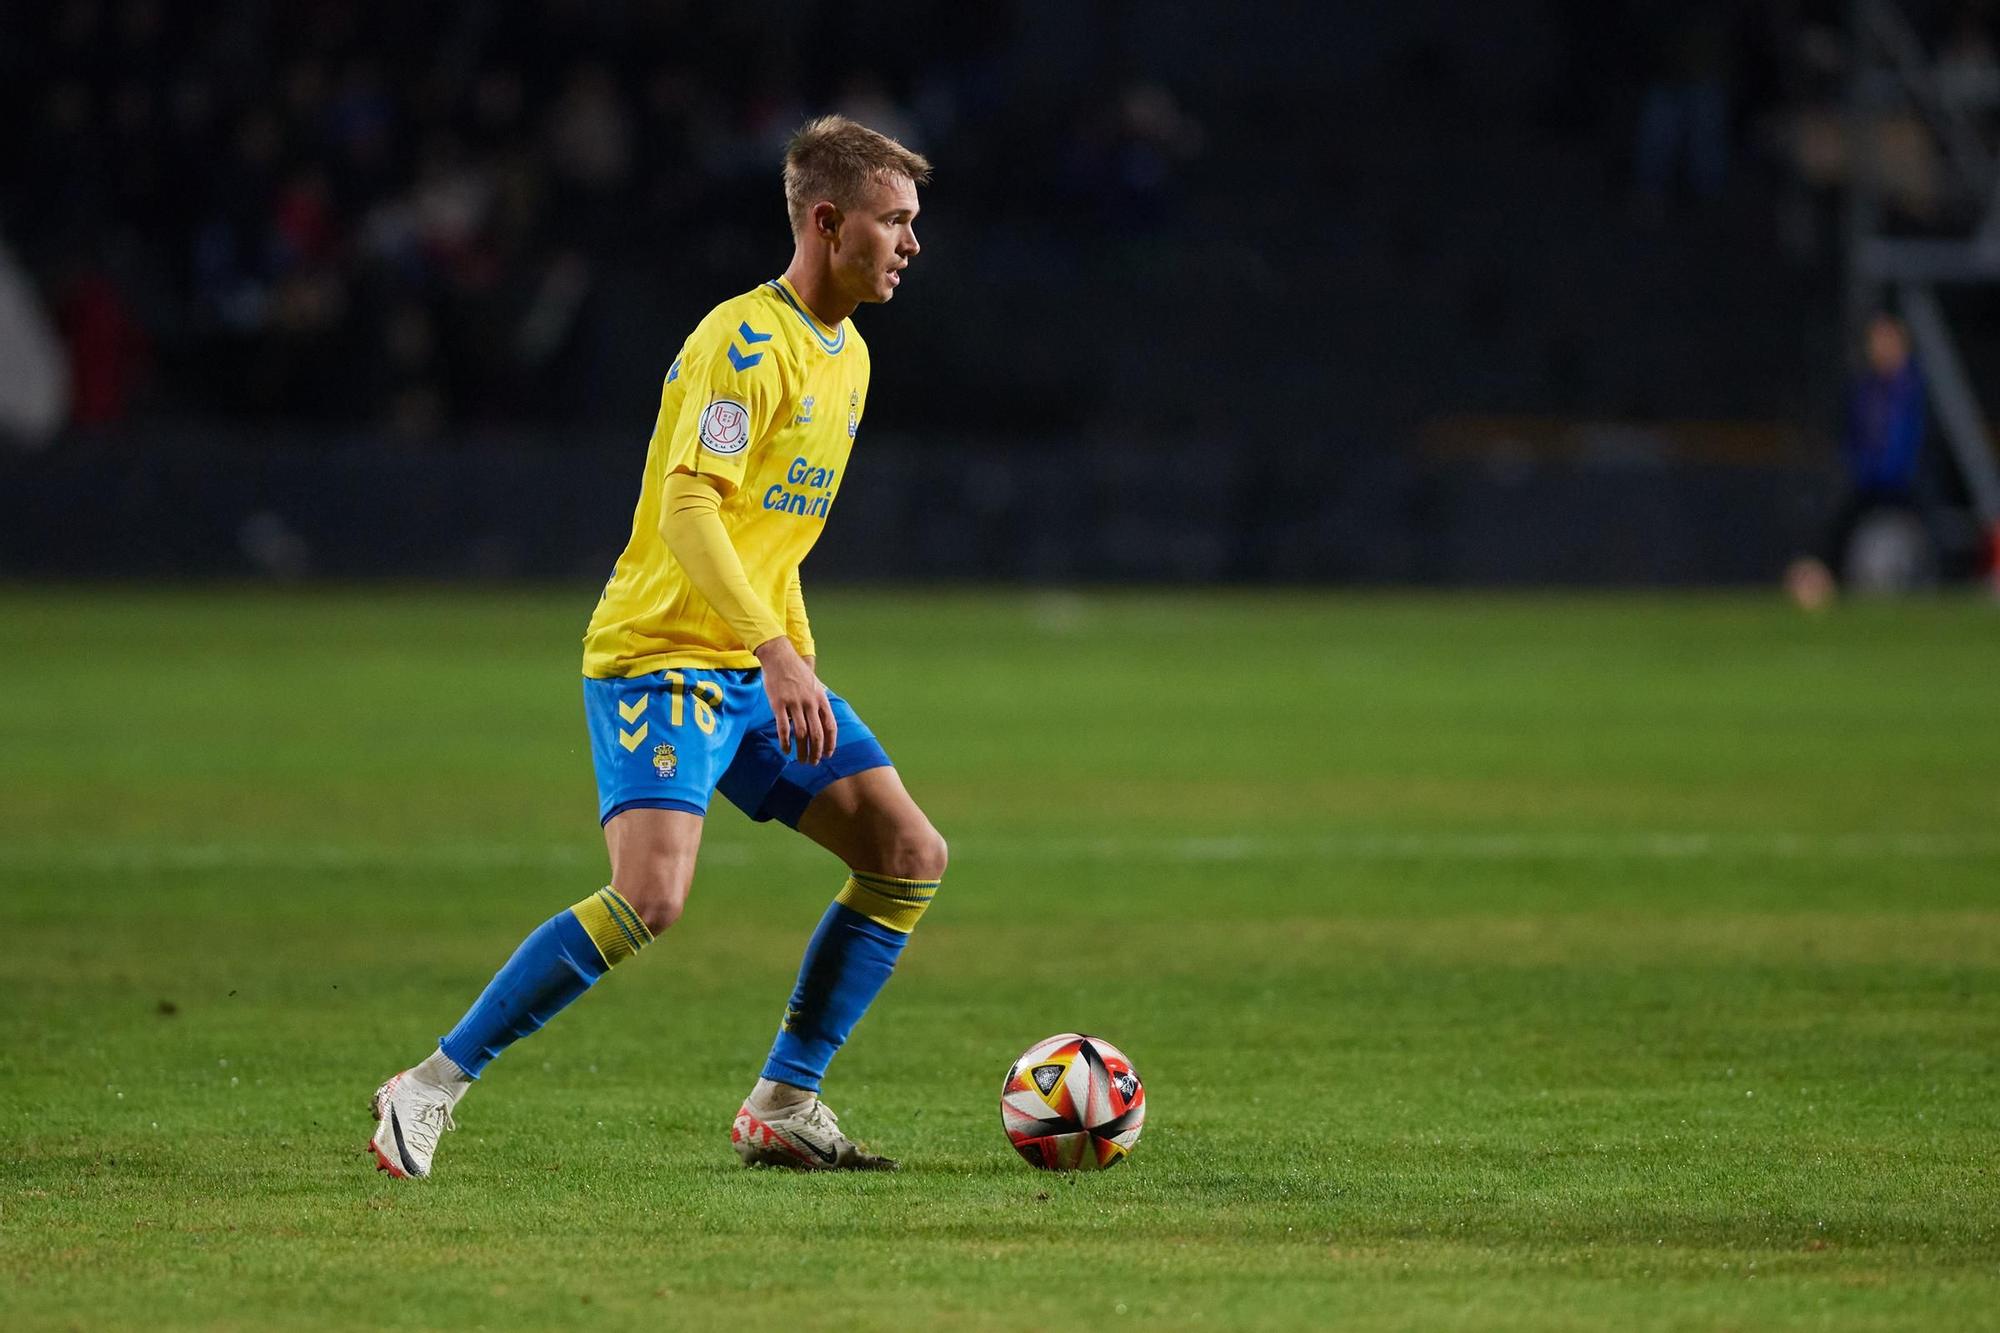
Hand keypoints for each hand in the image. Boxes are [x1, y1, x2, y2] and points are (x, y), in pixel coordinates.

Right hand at [753, 637, 835, 764]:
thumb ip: (819, 702)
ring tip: (800, 760)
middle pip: (817, 734)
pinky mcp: (778, 704)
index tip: (828, 755)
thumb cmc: (797, 672)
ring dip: (802, 751)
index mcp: (821, 699)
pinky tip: (786, 750)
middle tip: (813, 763)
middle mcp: (810, 702)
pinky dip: (786, 742)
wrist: (779, 656)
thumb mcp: (815, 684)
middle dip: (817, 752)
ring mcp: (794, 703)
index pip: (830, 726)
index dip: (830, 743)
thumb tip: (824, 719)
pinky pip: (784, 728)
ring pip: (801, 734)